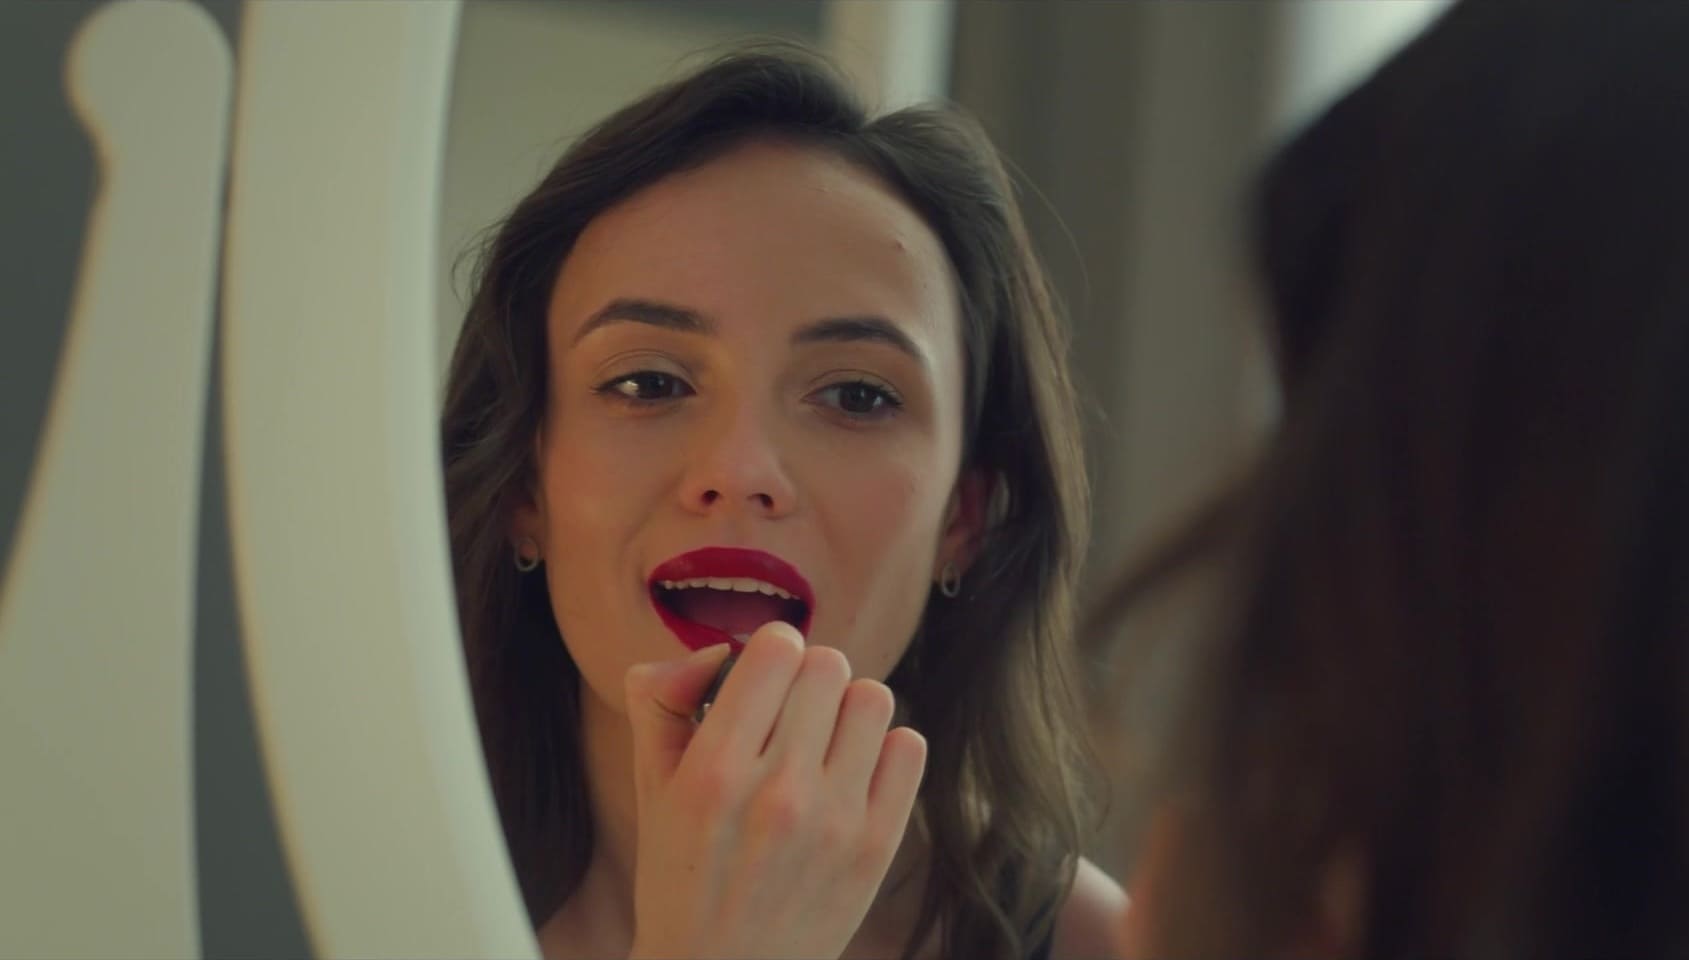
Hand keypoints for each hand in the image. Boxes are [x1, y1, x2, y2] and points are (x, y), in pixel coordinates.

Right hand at [622, 621, 926, 959]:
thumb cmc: (681, 876)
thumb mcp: (651, 788)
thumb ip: (662, 700)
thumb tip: (712, 650)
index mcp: (714, 771)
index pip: (776, 649)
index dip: (771, 651)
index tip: (763, 678)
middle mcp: (778, 792)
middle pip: (828, 665)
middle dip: (807, 678)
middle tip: (791, 714)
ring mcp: (834, 820)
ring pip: (873, 697)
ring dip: (847, 709)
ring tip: (824, 741)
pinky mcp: (875, 846)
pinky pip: (909, 747)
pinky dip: (885, 748)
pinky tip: (853, 772)